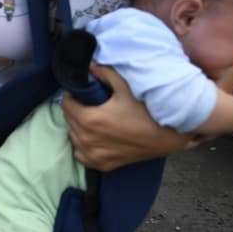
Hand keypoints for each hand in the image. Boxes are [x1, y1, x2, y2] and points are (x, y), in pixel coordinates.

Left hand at [61, 64, 191, 170]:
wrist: (167, 136)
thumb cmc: (146, 112)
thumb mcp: (125, 87)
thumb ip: (104, 74)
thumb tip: (89, 66)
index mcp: (90, 119)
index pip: (66, 104)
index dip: (72, 95)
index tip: (81, 93)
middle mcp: (87, 139)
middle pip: (69, 120)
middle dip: (76, 110)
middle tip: (89, 104)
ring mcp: (94, 155)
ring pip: (74, 137)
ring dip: (78, 128)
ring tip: (93, 120)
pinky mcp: (102, 165)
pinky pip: (81, 155)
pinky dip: (84, 146)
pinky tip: (95, 138)